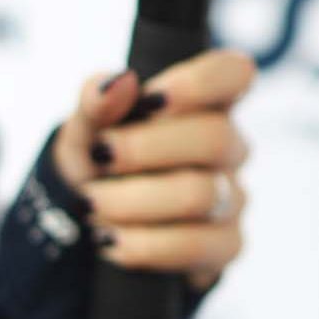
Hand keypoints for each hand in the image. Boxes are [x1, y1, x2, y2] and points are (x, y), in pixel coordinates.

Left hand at [52, 51, 255, 289]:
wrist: (90, 227)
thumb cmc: (99, 162)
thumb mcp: (84, 129)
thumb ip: (96, 101)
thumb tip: (119, 81)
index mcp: (203, 102)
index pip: (234, 73)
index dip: (202, 82)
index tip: (151, 99)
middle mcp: (228, 147)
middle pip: (216, 138)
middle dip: (146, 149)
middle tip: (100, 157)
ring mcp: (232, 197)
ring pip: (201, 195)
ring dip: (134, 200)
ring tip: (92, 205)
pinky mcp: (226, 245)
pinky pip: (197, 245)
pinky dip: (145, 244)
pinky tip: (112, 241)